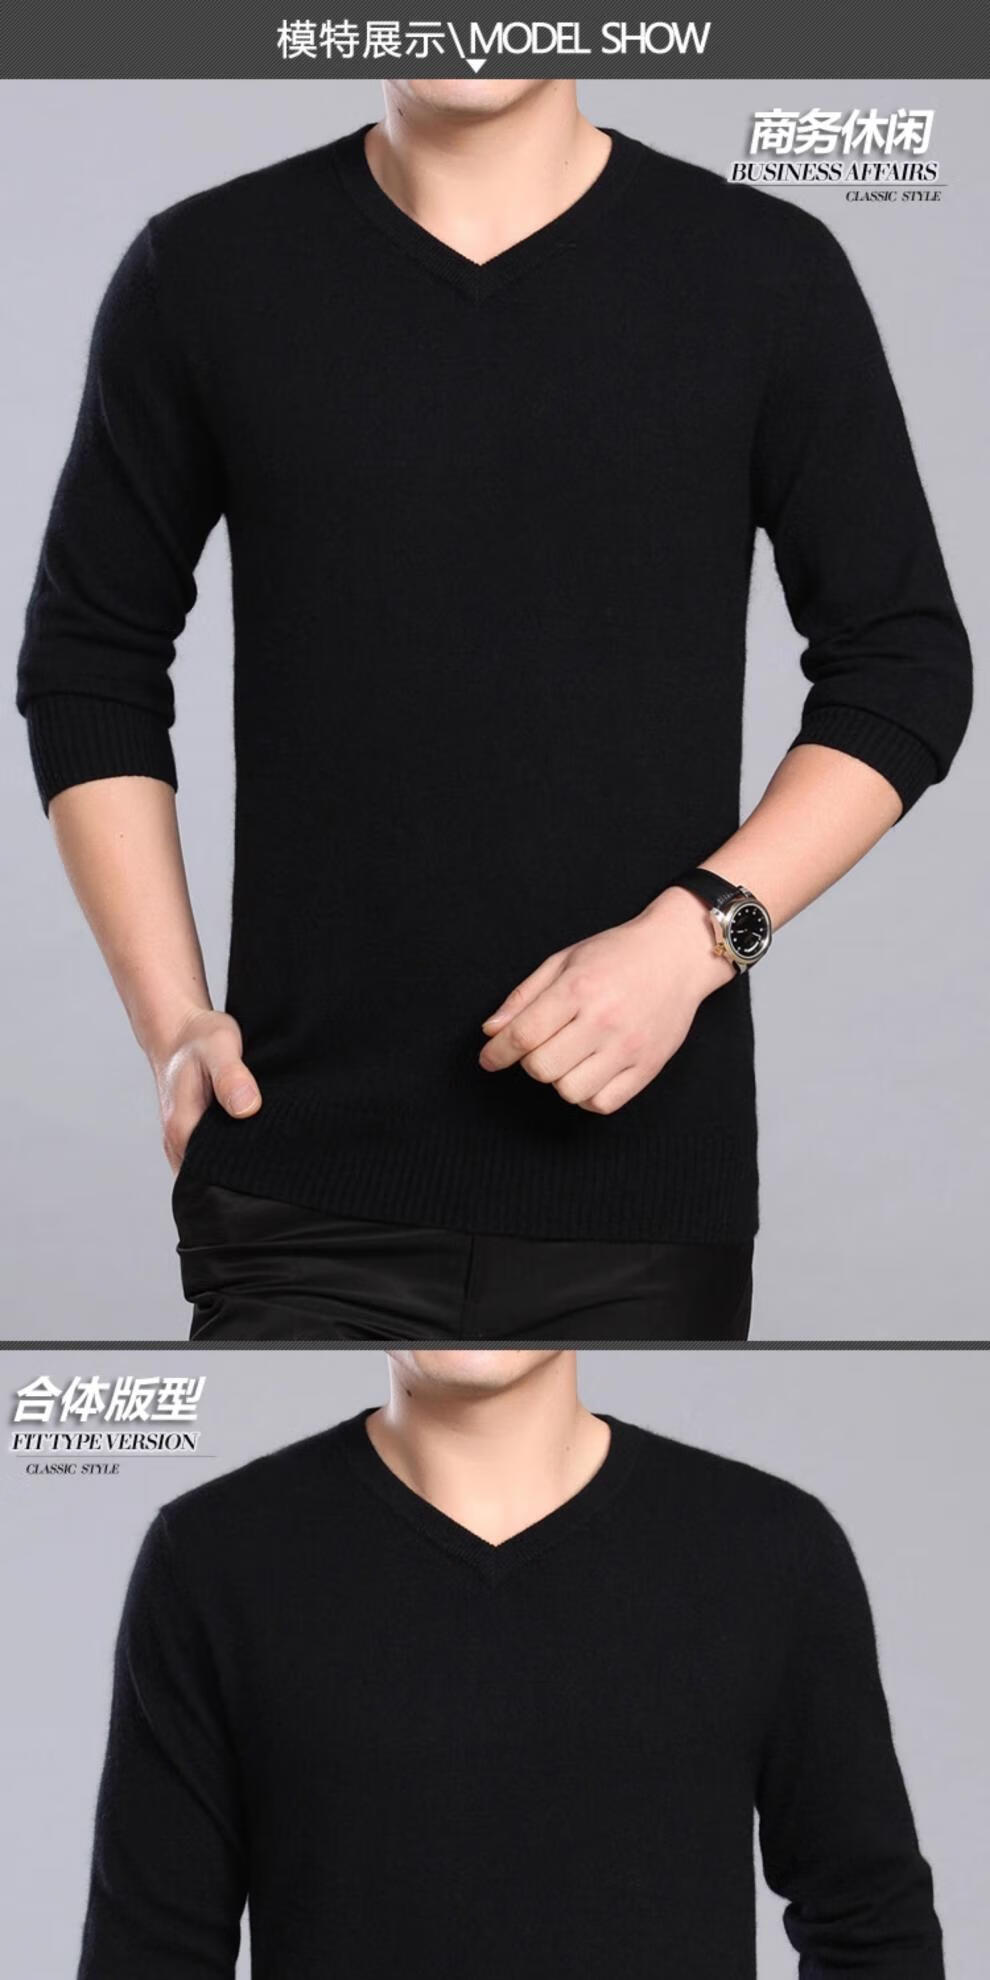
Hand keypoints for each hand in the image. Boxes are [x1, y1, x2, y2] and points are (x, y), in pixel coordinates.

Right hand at [151, 1009, 261, 1170]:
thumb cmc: (199, 1037)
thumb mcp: (219, 1047)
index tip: (273, 1164)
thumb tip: (247, 1109)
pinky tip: (259, 1140)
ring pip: (216, 1169)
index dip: (246, 1174)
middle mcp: (178, 1143)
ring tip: (273, 1150)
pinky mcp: (195, 1138)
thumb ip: (231, 1077)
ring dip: (242, 1163)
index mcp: (182, 1129)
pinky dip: (236, 1152)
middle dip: (247, 1174)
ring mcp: (186, 1143)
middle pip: (216, 1178)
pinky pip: (216, 1157)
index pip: (214, 1175)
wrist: (180, 1029)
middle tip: (282, 1159)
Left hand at [478, 888, 733, 1114]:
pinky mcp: (649, 1067)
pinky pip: (603, 1104)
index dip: (497, 1053)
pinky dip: (587, 1096)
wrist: (678, 955)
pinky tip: (590, 1073)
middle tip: (542, 1045)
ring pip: (570, 1091)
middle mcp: (604, 1020)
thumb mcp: (564, 960)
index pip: (523, 1035)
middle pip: (542, 1068)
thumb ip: (524, 997)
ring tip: (570, 1057)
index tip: (488, 1059)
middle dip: (530, 1061)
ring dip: (559, 1079)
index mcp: (578, 989)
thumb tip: (491, 1031)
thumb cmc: (617, 954)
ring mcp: (629, 1047)